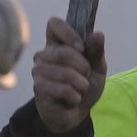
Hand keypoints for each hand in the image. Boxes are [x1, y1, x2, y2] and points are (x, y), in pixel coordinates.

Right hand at [33, 17, 107, 133]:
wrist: (76, 113)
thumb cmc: (84, 86)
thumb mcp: (97, 68)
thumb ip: (97, 51)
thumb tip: (98, 34)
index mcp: (57, 44)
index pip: (54, 24)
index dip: (68, 33)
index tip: (81, 47)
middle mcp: (44, 54)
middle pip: (63, 52)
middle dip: (83, 67)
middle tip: (86, 76)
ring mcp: (39, 71)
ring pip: (65, 73)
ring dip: (81, 84)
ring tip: (80, 90)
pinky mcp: (39, 88)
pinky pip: (62, 89)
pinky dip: (75, 96)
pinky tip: (72, 99)